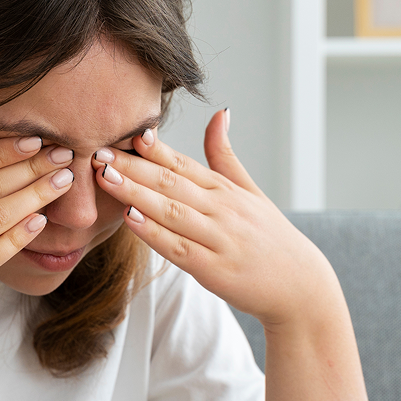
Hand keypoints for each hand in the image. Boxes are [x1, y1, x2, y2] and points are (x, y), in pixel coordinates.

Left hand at [92, 110, 337, 328]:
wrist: (301, 287)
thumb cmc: (271, 238)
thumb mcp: (251, 191)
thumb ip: (226, 156)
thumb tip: (219, 112)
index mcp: (225, 190)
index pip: (184, 163)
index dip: (153, 148)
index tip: (126, 131)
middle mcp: (222, 209)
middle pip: (170, 182)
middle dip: (132, 166)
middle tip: (98, 150)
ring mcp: (218, 238)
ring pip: (170, 211)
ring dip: (135, 192)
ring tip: (105, 177)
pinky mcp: (214, 269)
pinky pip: (178, 248)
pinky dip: (153, 232)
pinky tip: (129, 219)